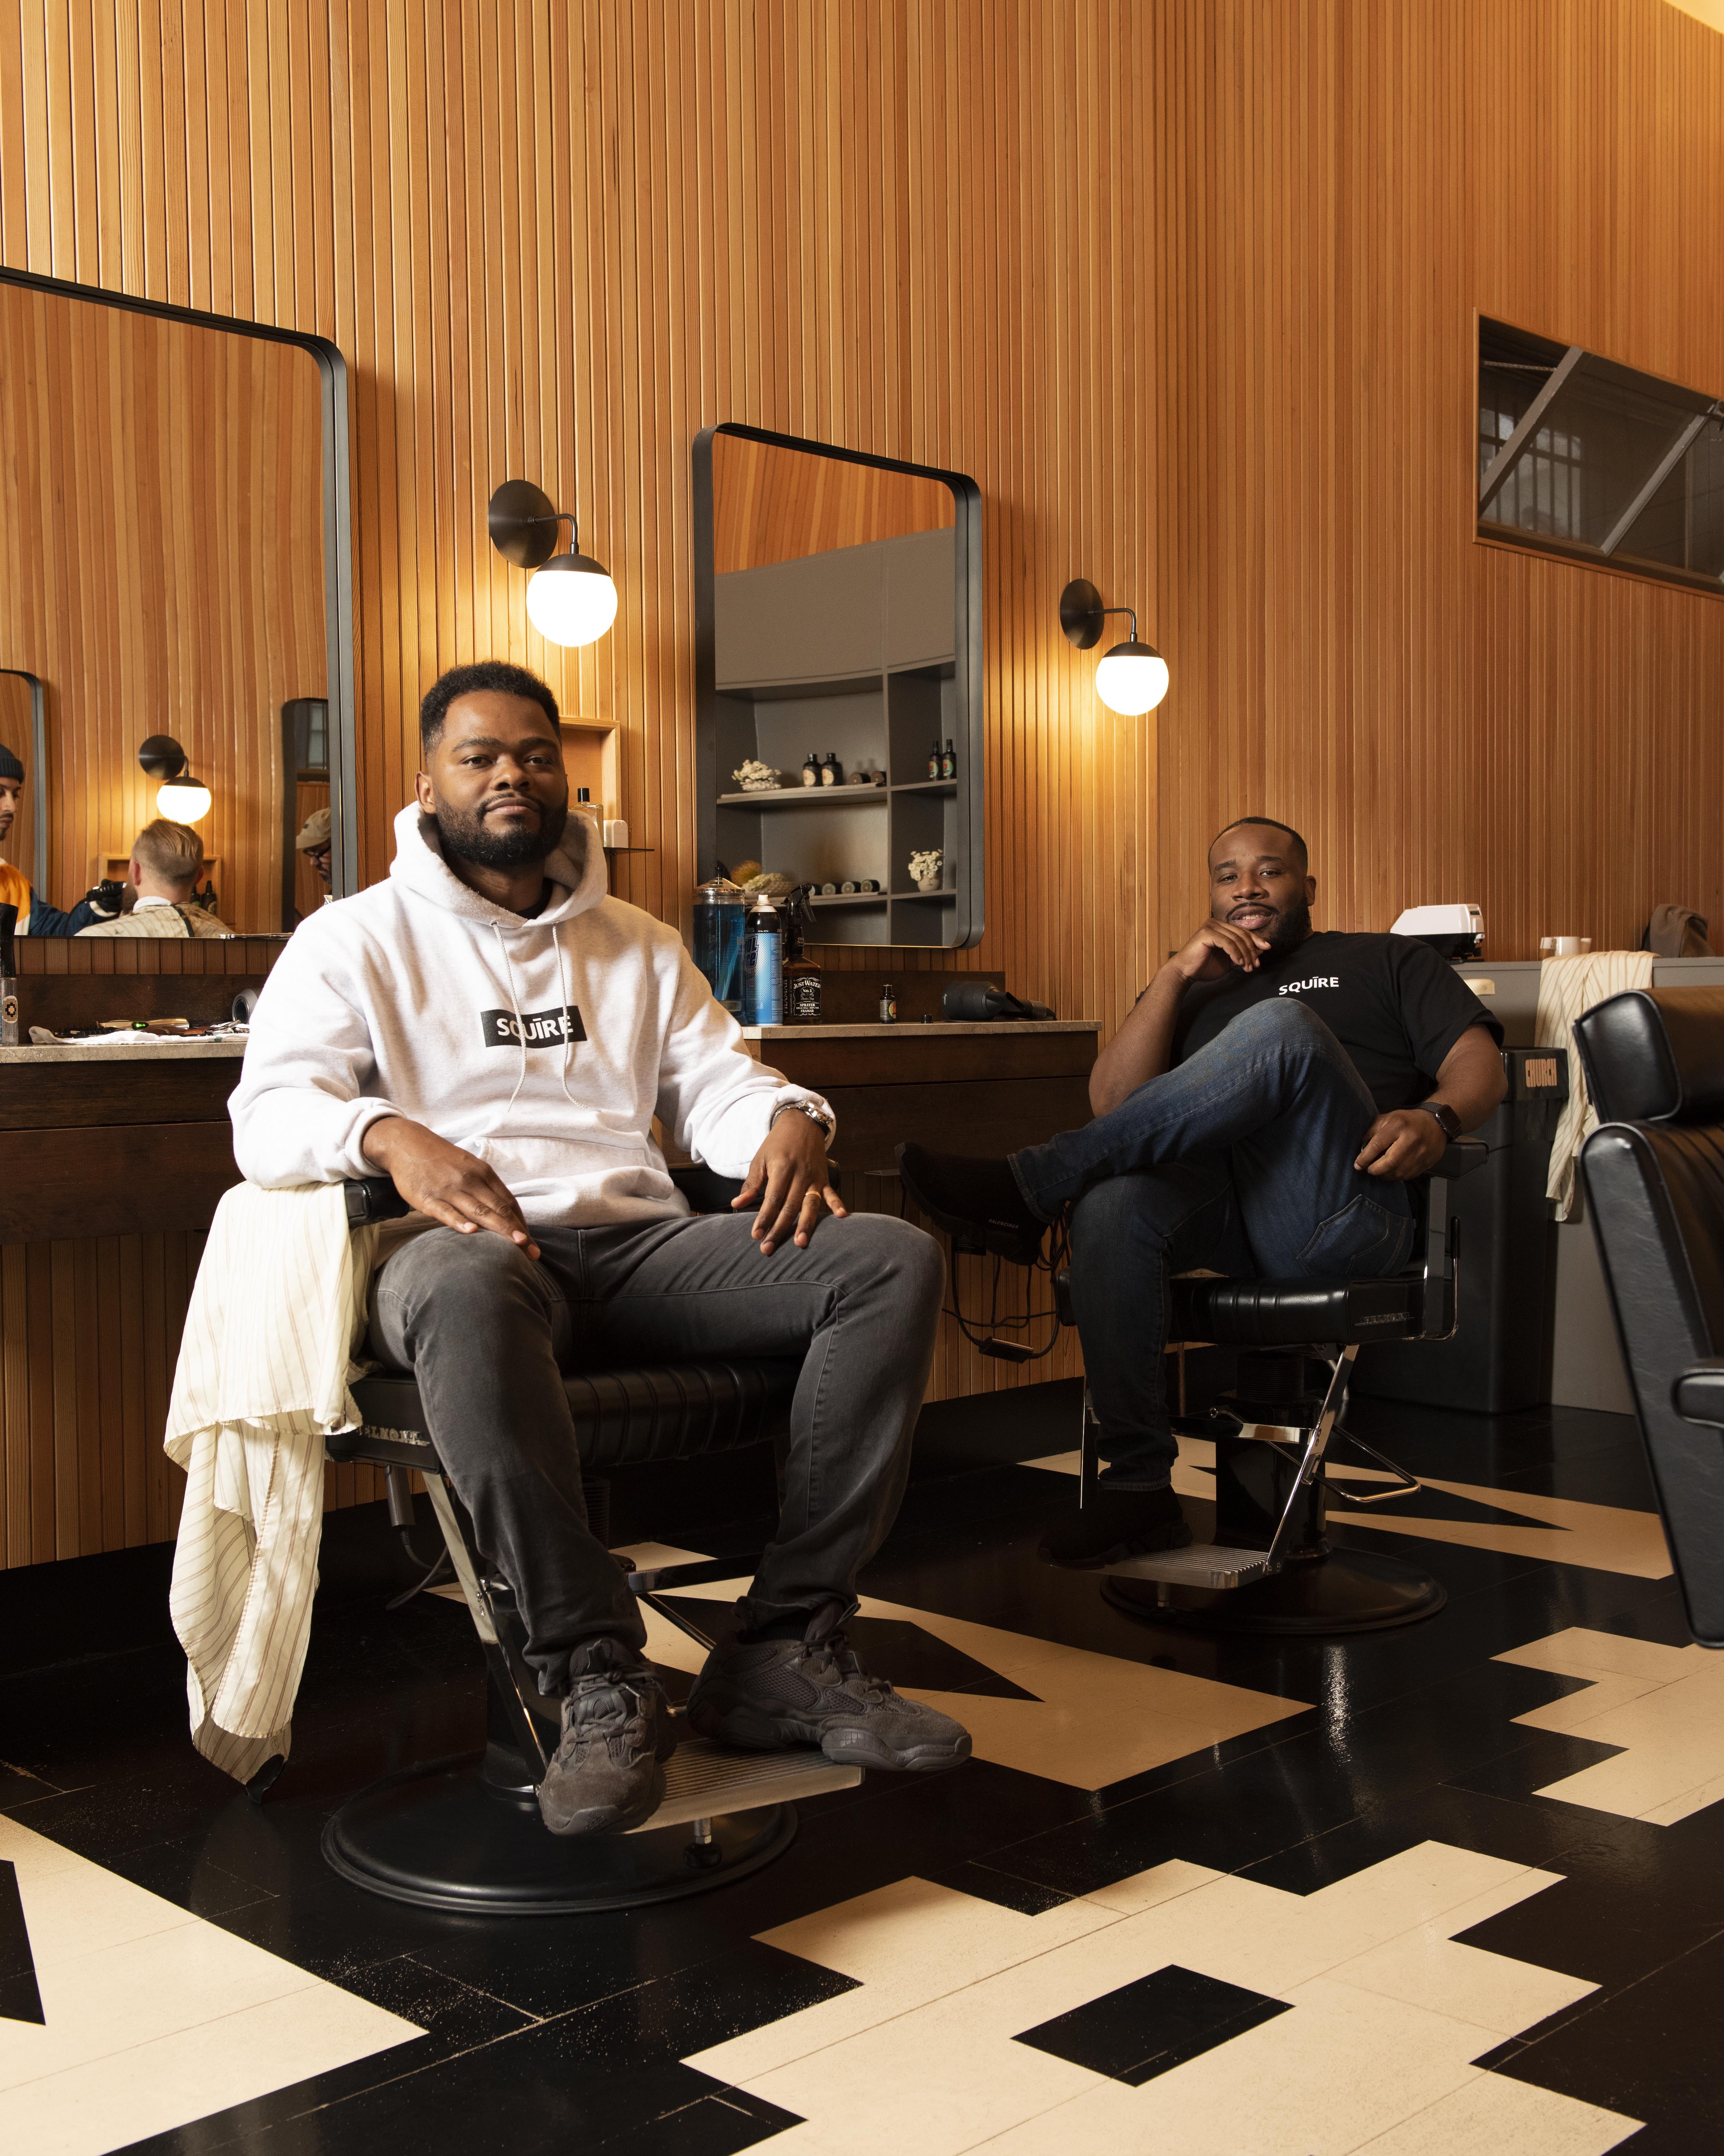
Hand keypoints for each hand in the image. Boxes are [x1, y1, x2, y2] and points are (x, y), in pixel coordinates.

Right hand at [361, 1115, 540, 1257]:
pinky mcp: (428, 1198)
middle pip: (499, 1208)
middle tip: (532, 1252)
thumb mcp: (469, 1167)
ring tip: (516, 1244)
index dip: (521, 1223)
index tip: (531, 1243)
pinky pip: (446, 1211)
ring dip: (500, 1228)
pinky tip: (472, 1232)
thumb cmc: (442, 1160)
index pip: (508, 1202)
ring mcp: (449, 1189)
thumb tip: (504, 1212)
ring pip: (479, 1211)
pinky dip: (459, 1221)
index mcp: (483, 1173)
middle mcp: (470, 1180)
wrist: (407, 1144)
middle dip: (517, 1231)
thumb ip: (486, 1188)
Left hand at [736, 1108, 847, 1254]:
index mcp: (781, 1168)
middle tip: (768, 1248)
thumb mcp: (760, 1159)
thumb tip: (736, 1205)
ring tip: (800, 1243)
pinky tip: (841, 1216)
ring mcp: (814, 1177)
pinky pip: (831, 1193)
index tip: (756, 1235)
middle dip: (779, 1229)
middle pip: (789, 1207)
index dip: (764, 1218)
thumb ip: (751, 1184)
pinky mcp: (824, 1179)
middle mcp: (800, 1174)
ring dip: (806, 1224)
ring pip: (810, 1204)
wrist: (801, 1124)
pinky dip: (837, 1204)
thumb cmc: (777, 1144)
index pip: (772, 1199)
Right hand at [1164, 918, 1271, 984]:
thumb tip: (1261, 949)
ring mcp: (1211, 926)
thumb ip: (1243, 953)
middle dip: (1252, 950)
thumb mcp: (1229, 960)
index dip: (1256, 940)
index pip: (1243, 931)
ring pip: (1236, 939)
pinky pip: (1227, 942)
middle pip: (1242, 934)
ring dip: (1245, 954)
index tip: (1266, 950)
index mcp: (1221, 927)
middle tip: (1255, 964)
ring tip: (1247, 967)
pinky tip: (1239, 963)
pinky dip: (1235, 953)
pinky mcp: (1207, 933)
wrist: (1185, 972)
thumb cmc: (1204, 967)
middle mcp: (1216, 923)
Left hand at [1355, 1109, 1446, 1181]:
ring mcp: (1421, 1152)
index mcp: (1398, 1126)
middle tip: (1369, 1169)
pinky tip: (1392, 1172)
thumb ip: (1373, 1131)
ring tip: (1380, 1171)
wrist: (1436, 1123)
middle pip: (1389, 1162)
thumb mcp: (1388, 1118)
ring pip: (1398, 1172)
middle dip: (1375, 1169)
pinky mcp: (1427, 1162)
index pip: (1377, 1144)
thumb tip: (1361, 1148)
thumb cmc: (1408, 1121)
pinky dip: (1397, 1176)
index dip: (1365, 1157)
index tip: (1357, 1165)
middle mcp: (1411, 1140)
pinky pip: (1408, 1175)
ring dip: (1385, 1175)